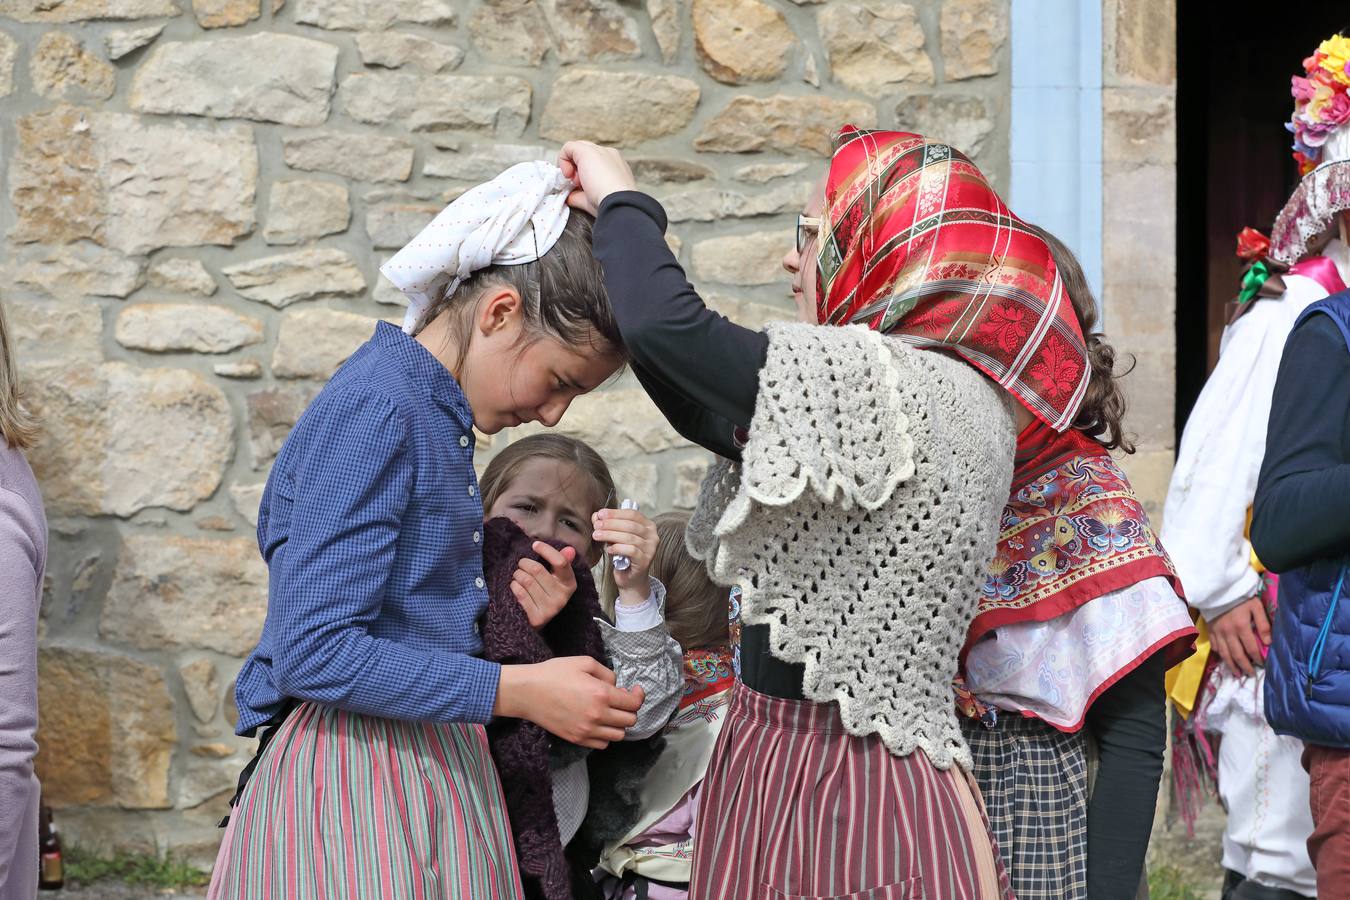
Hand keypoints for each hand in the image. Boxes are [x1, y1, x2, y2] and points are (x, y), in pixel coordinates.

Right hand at [495, 657, 645, 748]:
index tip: (634, 690)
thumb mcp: (584, 662)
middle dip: (629, 709)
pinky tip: (598, 723)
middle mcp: (597, 715)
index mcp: (601, 694)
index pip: (633, 703)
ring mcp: (587, 730)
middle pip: (629, 720)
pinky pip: (602, 744)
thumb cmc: (554, 673)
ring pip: (618, 735)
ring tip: (610, 713)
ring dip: (619, 724)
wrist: (528, 692)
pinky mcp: (576, 739)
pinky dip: (605, 735)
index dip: (638, 696)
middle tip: (620, 699)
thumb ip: (607, 673)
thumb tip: (617, 686)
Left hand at [511, 542, 577, 628]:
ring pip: (526, 580)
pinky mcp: (537, 618)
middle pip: (537, 569)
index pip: (560, 562)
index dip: (546, 550)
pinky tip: (516, 586)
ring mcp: (550, 609)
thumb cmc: (545, 592)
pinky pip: (520, 593)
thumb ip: (562, 562)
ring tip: (517, 575)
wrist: (539, 620)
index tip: (535, 545)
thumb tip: (569, 549)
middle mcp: (562, 597)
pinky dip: (514, 586)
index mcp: (569, 584)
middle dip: (524, 563)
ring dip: (517, 574)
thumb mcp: (556, 578)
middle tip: (521, 564)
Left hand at [557, 141, 636, 215]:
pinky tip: (567, 174)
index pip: (594, 163)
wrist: (619, 203)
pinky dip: (563, 159)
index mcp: (614, 166)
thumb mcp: (594, 199)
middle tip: (575, 185)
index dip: (582, 175)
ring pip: (578, 149)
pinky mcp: (587, 151)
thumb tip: (570, 197)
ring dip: (570, 165)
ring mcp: (599, 151)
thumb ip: (580, 195)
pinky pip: (569, 147)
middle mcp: (608, 155)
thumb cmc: (610, 204)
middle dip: (576, 169)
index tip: (580, 188)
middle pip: (585, 154)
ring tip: (573, 181)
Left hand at [592, 507, 658, 603]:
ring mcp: (651, 549)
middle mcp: (653, 536)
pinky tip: (608, 549)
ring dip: (610, 535)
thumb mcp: (615, 537)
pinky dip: (617, 548)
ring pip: (629, 537)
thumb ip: (607, 525)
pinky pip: (631, 551)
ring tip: (597, 536)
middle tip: (596, 526)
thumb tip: (597, 516)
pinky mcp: (645, 560)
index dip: (615, 513)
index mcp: (648, 526)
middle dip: (611, 524)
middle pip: (630, 525)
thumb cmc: (623, 555)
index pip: (632, 514)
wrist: (630, 578)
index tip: (600, 514)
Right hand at [1208, 595, 1271, 676]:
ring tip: (1237, 674)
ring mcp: (1217, 633)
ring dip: (1232, 665)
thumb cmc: (1241, 598)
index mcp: (1241, 626)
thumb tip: (1268, 642)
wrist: (1218, 589)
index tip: (1262, 664)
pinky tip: (1225, 659)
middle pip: (1237, 654)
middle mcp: (1228, 632)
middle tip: (1251, 674)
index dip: (1257, 658)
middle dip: (1245, 667)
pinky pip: (1214, 646)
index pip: (1251, 648)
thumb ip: (1263, 624)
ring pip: (1224, 654)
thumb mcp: (1256, 606)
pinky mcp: (1210, 631)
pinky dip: (1220, 654)